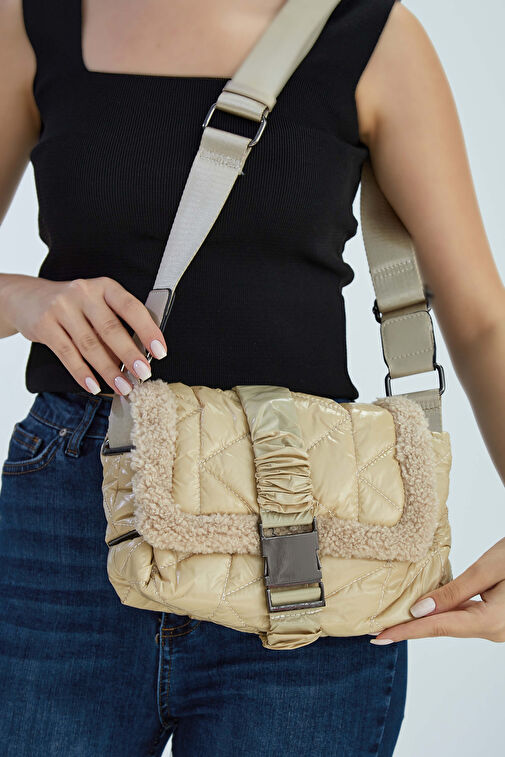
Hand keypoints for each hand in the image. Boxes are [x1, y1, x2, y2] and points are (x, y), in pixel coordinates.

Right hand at [1, 274, 167, 395]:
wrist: (27, 298)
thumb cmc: (74, 305)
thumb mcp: (97, 304)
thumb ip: (117, 323)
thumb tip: (140, 355)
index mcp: (104, 286)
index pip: (131, 307)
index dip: (147, 330)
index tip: (160, 351)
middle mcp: (83, 293)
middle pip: (110, 329)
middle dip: (129, 355)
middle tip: (143, 374)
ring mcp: (62, 308)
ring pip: (90, 345)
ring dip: (108, 370)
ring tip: (123, 387)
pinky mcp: (45, 325)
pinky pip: (67, 354)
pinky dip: (83, 373)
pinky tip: (94, 385)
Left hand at [371, 537, 504, 644]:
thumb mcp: (488, 569)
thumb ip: (454, 591)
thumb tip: (419, 609)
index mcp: (490, 622)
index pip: (436, 627)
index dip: (405, 632)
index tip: (379, 638)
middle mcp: (493, 631)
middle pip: (443, 628)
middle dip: (411, 628)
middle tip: (378, 631)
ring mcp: (497, 627)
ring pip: (454, 623)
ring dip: (426, 620)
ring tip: (395, 621)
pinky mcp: (498, 619)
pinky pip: (465, 618)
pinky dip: (444, 614)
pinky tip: (427, 610)